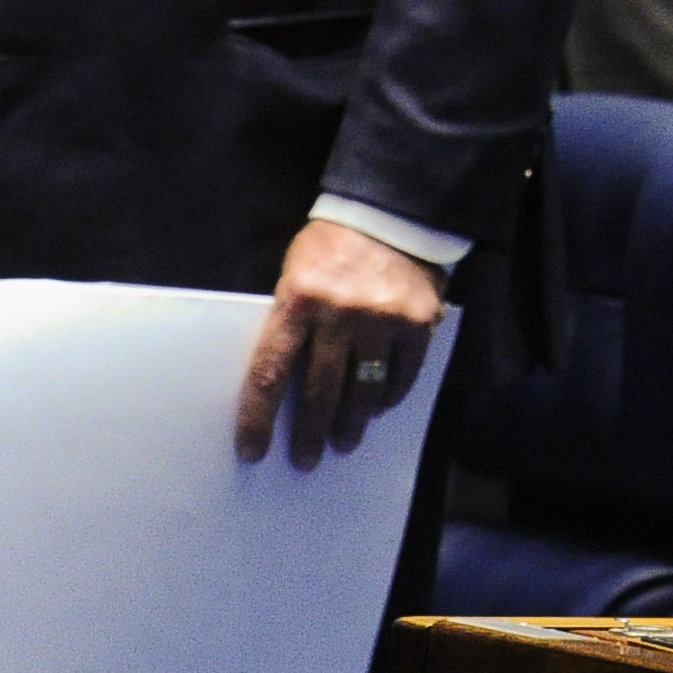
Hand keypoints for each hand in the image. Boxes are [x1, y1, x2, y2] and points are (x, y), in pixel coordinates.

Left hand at [235, 218, 444, 470]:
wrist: (390, 213)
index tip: (254, 452)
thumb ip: (290, 325)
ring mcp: (382, 319)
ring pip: (364, 391)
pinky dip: (389, 397)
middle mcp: (339, 314)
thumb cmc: (329, 248)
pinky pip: (402, 376)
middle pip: (320, 392)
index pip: (270, 373)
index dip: (259, 419)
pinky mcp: (418, 321)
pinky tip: (379, 407)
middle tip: (306, 459)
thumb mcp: (295, 277)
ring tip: (345, 441)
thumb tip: (286, 387)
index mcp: (297, 301)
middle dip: (310, 433)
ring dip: (352, 423)